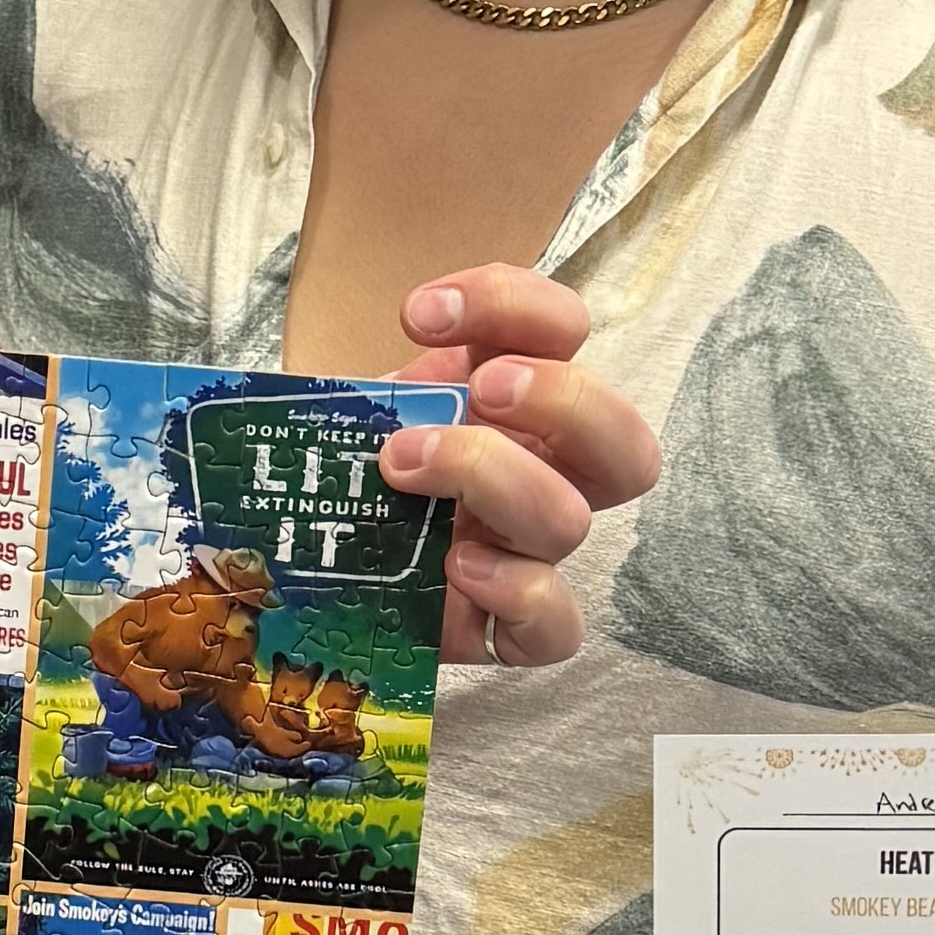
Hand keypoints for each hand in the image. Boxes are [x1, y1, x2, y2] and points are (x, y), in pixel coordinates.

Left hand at [379, 266, 660, 668]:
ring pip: (571, 521)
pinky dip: (516, 592)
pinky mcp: (505, 629)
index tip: (421, 314)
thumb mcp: (356, 407)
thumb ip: (376, 383)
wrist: (306, 563)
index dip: (512, 305)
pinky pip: (556, 629)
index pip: (565, 331)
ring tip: (401, 465)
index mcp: (517, 402)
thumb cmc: (345, 471)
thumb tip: (356, 383)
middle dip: (563, 399)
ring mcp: (530, 555)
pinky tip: (456, 568)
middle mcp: (544, 475)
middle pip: (627, 443)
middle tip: (480, 390)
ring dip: (490, 476)